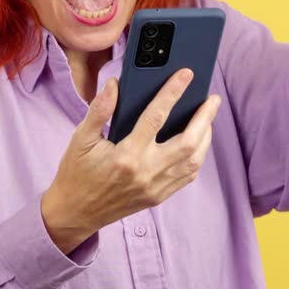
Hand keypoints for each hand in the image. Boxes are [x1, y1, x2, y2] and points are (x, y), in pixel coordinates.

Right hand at [40, 68, 221, 253]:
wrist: (74, 213)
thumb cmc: (76, 173)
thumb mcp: (80, 138)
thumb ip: (99, 110)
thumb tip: (115, 84)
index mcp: (125, 155)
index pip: (156, 117)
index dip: (173, 92)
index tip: (186, 75)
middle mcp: (144, 172)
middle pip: (188, 142)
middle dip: (205, 118)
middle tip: (213, 99)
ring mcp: (154, 188)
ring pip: (193, 161)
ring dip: (205, 137)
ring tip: (208, 117)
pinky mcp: (158, 197)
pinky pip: (187, 177)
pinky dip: (197, 157)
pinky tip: (198, 142)